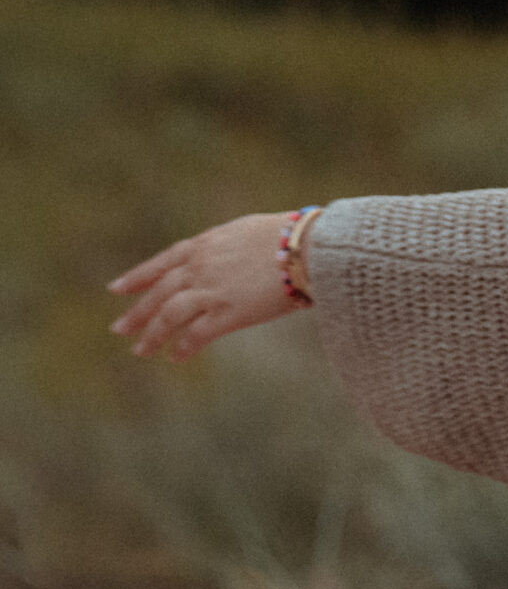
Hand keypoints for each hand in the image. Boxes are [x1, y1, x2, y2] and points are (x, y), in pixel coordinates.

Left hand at [109, 212, 303, 360]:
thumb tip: (230, 256)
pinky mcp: (229, 313)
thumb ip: (229, 246)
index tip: (117, 289)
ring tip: (141, 351)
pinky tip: (176, 357)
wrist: (309, 248)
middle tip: (119, 329)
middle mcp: (200, 267)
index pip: (162, 262)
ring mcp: (211, 291)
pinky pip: (197, 334)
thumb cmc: (292, 236)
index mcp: (205, 244)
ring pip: (169, 316)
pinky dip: (184, 347)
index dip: (138, 276)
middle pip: (159, 292)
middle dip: (138, 312)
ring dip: (153, 335)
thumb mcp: (249, 231)